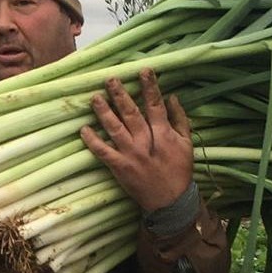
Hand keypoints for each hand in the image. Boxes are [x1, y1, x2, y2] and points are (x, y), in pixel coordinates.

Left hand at [81, 69, 193, 211]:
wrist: (170, 201)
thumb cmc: (179, 170)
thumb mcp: (187, 144)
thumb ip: (180, 119)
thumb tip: (173, 97)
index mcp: (163, 134)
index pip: (155, 106)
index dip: (149, 87)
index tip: (143, 71)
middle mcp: (145, 142)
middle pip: (131, 114)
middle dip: (120, 95)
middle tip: (110, 79)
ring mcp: (131, 155)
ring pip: (115, 129)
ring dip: (104, 112)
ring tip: (95, 98)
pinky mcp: (119, 167)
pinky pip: (103, 152)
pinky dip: (93, 141)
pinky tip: (84, 129)